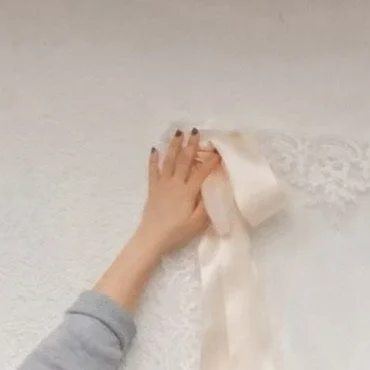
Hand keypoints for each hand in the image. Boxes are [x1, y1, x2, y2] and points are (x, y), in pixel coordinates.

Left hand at [137, 129, 220, 256]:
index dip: (210, 161)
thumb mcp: (197, 224)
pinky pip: (152, 170)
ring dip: (174, 145)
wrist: (153, 237)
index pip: (201, 172)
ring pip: (169, 160)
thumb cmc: (177, 232)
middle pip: (184, 160)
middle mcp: (175, 183)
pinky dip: (153, 159)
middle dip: (191, 145)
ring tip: (178, 133)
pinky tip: (154, 149)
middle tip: (195, 131)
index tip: (217, 152)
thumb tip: (210, 193)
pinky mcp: (153, 188)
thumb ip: (205, 207)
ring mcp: (162, 184)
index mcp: (188, 192)